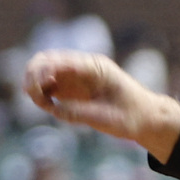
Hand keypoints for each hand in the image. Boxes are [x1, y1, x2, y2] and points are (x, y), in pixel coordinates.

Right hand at [22, 50, 179, 161]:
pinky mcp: (71, 89)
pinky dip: (40, 93)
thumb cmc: (133, 117)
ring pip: (43, 70)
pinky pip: (48, 85)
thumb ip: (82, 113)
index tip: (40, 89)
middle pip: (46, 59)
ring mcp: (75, 77)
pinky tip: (46, 105)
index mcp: (94, 67)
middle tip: (35, 97)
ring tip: (40, 103)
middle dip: (33, 75)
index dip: (44, 71)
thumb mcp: (109, 119)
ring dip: (34, 83)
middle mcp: (82, 68)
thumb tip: (55, 110)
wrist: (146, 118)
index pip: (61, 60)